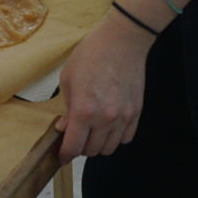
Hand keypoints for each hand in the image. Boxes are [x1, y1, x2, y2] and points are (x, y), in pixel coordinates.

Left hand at [54, 14, 153, 161]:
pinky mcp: (135, 112)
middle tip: (76, 136)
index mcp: (84, 110)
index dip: (65, 155)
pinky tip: (108, 126)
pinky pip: (126, 138)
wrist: (122, 41)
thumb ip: (67, 108)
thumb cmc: (91, 54)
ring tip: (92, 131)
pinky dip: (115, 137)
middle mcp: (105, 118)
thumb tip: (65, 128)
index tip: (62, 156)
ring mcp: (123, 117)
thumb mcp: (68, 78)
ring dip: (98, 144)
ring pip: (109, 148)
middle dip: (80, 147)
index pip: (74, 147)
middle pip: (91, 150)